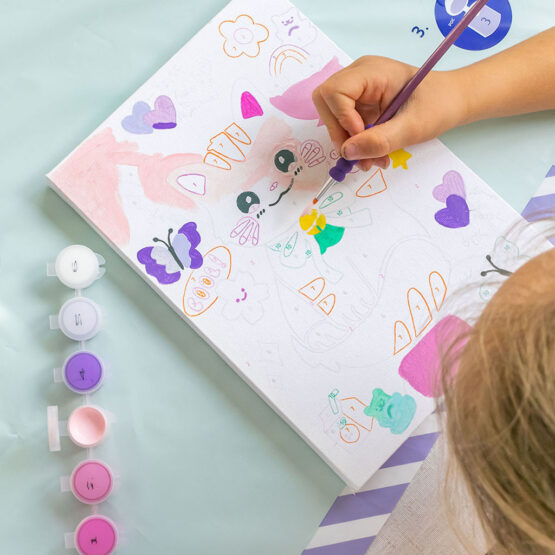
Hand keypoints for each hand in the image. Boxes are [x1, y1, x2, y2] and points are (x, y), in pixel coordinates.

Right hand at [312, 56, 466, 170]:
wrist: (453, 101)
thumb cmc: (439, 105)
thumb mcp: (412, 126)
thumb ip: (380, 140)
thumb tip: (347, 152)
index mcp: (371, 72)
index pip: (334, 92)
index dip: (342, 119)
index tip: (362, 137)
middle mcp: (359, 77)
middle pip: (326, 103)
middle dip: (339, 134)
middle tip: (360, 155)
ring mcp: (358, 90)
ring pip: (333, 118)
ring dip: (349, 144)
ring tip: (372, 160)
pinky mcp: (360, 105)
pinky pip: (346, 126)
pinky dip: (356, 145)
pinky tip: (374, 154)